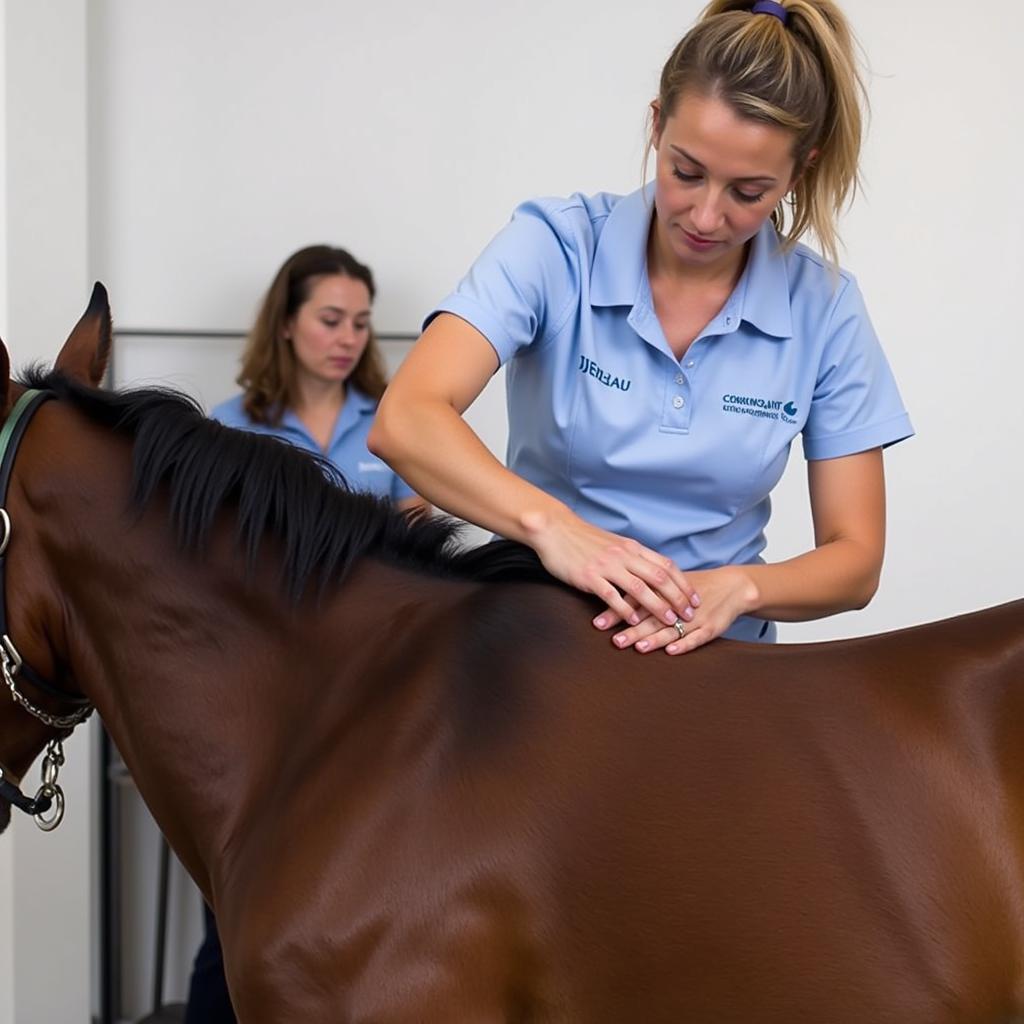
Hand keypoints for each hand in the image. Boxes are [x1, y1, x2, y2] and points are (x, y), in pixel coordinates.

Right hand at [522, 509, 699, 627]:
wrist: (555, 529)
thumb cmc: (583, 538)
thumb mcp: (614, 543)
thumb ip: (632, 556)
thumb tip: (649, 571)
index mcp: (632, 547)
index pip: (666, 565)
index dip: (683, 583)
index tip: (695, 598)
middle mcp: (624, 555)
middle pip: (659, 577)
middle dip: (678, 597)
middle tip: (690, 614)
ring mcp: (607, 565)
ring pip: (640, 588)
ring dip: (658, 606)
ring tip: (670, 621)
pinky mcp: (589, 576)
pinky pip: (611, 595)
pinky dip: (625, 609)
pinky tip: (633, 621)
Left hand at [594, 566, 760, 654]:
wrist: (731, 585)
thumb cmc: (692, 586)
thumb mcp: (666, 584)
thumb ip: (640, 591)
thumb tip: (607, 594)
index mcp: (663, 589)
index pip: (636, 600)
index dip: (617, 611)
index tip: (598, 623)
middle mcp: (677, 603)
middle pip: (651, 617)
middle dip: (633, 630)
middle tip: (615, 641)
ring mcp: (695, 616)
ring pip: (672, 629)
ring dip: (655, 639)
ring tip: (639, 647)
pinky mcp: (711, 627)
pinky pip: (698, 637)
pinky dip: (685, 644)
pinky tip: (672, 651)